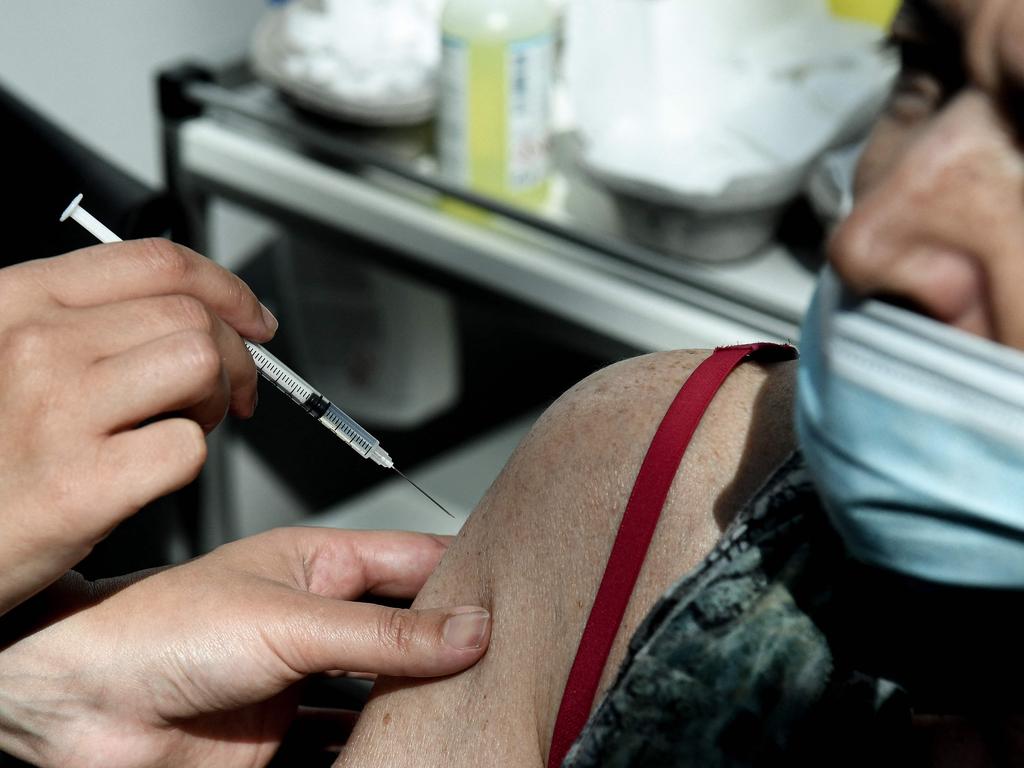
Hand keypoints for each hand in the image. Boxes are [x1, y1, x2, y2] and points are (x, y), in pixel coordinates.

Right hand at [0, 240, 276, 613]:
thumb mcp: (5, 354)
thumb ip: (81, 320)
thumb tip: (189, 310)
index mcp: (19, 300)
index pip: (159, 263)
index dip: (227, 289)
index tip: (253, 319)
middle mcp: (36, 344)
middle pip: (192, 317)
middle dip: (236, 356)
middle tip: (230, 393)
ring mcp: (58, 411)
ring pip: (200, 366)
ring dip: (215, 401)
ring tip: (185, 427)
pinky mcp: (83, 485)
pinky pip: (188, 449)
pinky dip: (190, 461)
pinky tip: (153, 471)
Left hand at [0, 528, 490, 767]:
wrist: (79, 705)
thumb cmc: (157, 628)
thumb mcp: (291, 620)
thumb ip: (384, 632)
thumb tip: (467, 629)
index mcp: (316, 564)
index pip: (412, 560)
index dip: (464, 574)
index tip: (514, 593)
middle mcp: (313, 619)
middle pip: (405, 630)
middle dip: (449, 645)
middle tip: (502, 660)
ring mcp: (300, 678)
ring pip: (381, 690)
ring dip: (416, 703)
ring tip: (465, 711)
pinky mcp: (282, 734)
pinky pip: (346, 740)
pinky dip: (374, 749)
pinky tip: (402, 752)